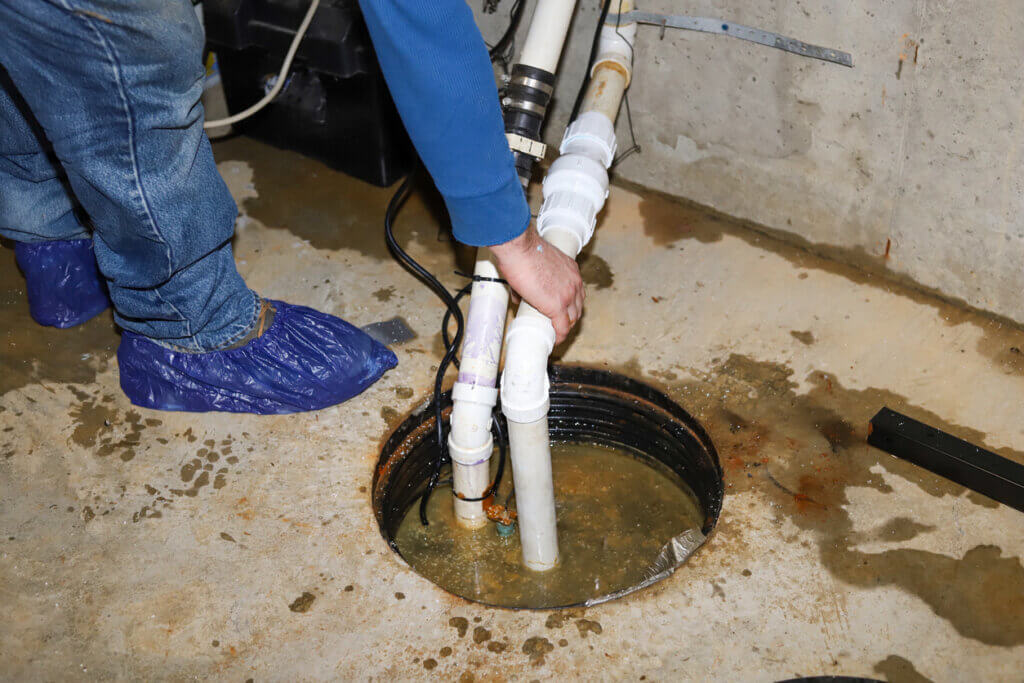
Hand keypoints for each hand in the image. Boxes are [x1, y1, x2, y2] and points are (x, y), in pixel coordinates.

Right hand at [490, 224, 584, 343]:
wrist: (520, 249)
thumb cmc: (522, 251)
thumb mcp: (534, 264)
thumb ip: (530, 281)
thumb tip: (520, 297)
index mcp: (571, 271)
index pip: (577, 292)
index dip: (570, 304)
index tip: (562, 310)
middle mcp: (574, 283)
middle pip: (578, 307)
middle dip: (569, 317)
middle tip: (559, 323)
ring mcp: (568, 296)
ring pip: (572, 319)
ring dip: (564, 327)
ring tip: (555, 332)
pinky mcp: (557, 306)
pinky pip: (562, 327)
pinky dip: (559, 336)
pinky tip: (555, 340)